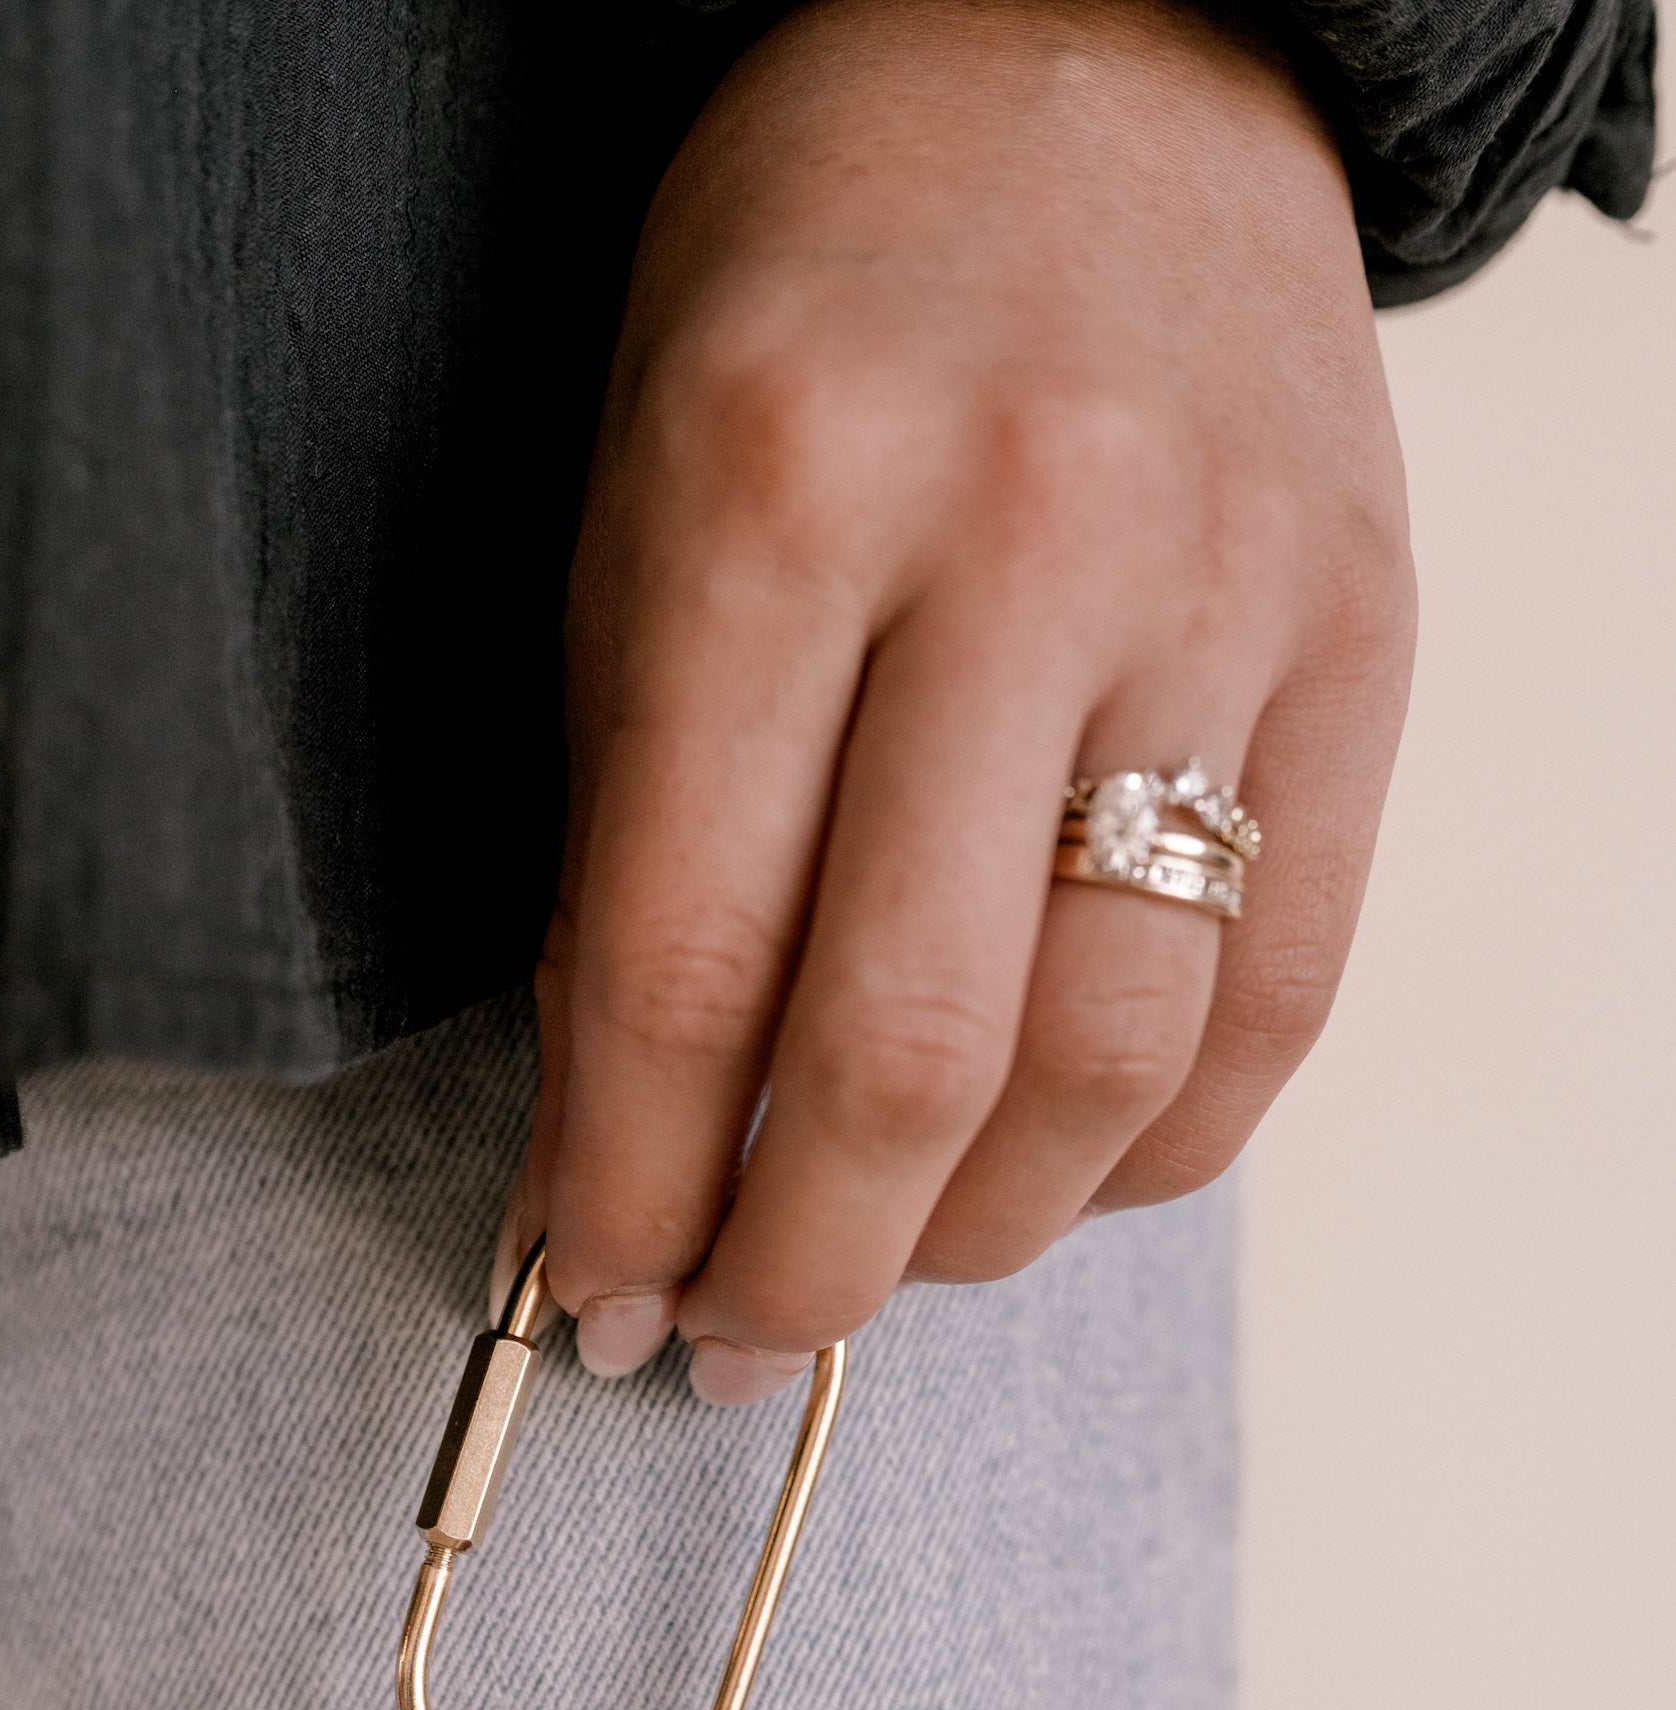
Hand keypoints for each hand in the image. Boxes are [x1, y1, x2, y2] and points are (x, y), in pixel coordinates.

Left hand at [506, 0, 1413, 1396]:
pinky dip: (1152, 1150)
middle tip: (731, 1334)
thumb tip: (614, 1153)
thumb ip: (628, 835)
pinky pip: (1279, 999)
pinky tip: (1052, 1170)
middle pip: (907, 1051)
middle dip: (800, 1264)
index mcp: (782, 493)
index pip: (684, 961)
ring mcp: (1224, 598)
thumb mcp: (632, 511)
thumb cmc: (816, 287)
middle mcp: (1023, 543)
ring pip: (1110, 1060)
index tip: (590, 1290)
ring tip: (886, 1258)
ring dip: (976, 1234)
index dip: (624, 1184)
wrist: (1093, 36)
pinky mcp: (1364, 646)